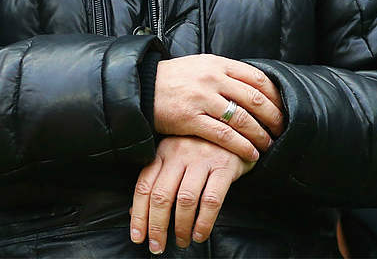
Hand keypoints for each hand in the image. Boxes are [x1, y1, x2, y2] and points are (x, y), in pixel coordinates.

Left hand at [129, 136, 253, 253]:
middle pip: (161, 196)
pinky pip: (211, 200)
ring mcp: (203, 158)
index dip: (138, 215)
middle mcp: (180, 152)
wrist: (241, 130)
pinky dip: (204, 222)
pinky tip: (201, 234)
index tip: (138, 237)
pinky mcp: (225, 165)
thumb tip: (135, 211)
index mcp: (164, 151)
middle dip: (157, 227)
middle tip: (157, 246)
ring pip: (185, 200)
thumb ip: (159, 180)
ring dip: (181, 227)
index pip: (144, 186)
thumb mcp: (178, 158)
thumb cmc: (205, 148)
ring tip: (182, 241)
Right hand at [153, 55, 284, 161]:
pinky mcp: (190, 119)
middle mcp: (213, 78)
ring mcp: (202, 98)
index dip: (274, 95)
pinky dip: (241, 146)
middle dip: (273, 117)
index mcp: (219, 64)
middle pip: (255, 99)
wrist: (139, 87)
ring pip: (242, 118)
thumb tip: (253, 85)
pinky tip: (251, 154)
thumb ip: (225, 73)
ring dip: (260, 134)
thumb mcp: (201, 66)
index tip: (284, 107)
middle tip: (283, 129)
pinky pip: (224, 135)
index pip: (257, 78)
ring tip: (269, 144)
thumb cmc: (173, 79)